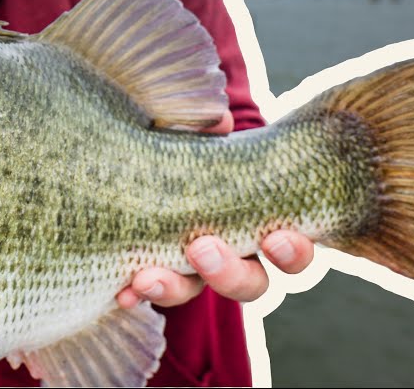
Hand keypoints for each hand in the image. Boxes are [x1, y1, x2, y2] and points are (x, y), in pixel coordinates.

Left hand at [115, 111, 315, 308]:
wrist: (150, 153)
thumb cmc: (195, 146)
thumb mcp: (202, 134)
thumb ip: (211, 128)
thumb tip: (219, 120)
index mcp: (260, 223)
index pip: (290, 250)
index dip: (291, 252)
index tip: (274, 238)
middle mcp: (233, 255)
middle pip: (249, 284)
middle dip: (229, 273)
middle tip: (201, 248)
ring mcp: (192, 269)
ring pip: (194, 291)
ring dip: (174, 287)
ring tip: (147, 278)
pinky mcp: (155, 271)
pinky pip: (150, 291)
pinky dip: (137, 293)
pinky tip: (122, 293)